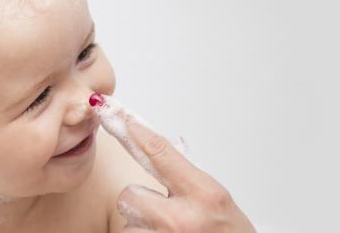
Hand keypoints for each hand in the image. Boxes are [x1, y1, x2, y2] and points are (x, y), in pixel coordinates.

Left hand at [92, 95, 255, 231]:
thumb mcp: (217, 200)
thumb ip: (187, 178)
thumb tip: (159, 152)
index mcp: (204, 194)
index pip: (161, 154)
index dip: (139, 134)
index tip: (122, 118)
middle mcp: (182, 218)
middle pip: (130, 193)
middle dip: (141, 202)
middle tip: (162, 212)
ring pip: (128, 221)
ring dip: (142, 226)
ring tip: (168, 232)